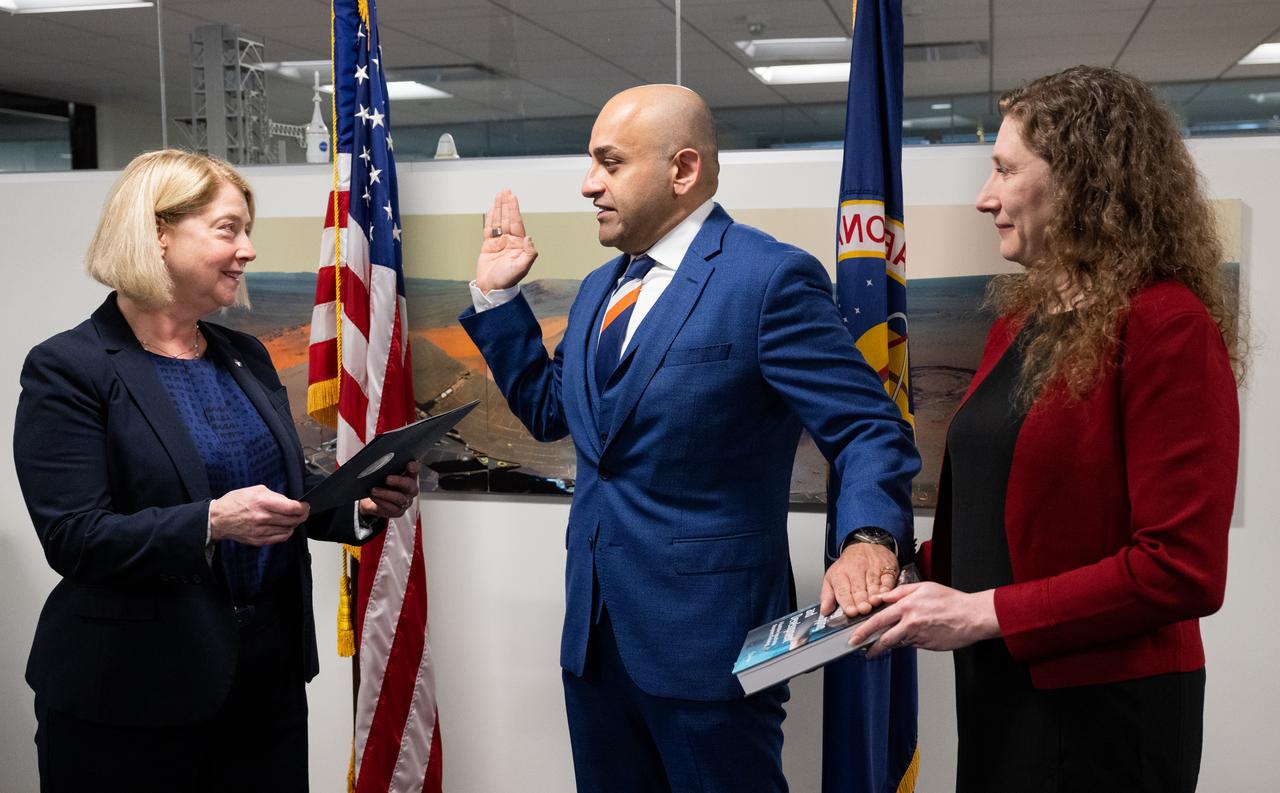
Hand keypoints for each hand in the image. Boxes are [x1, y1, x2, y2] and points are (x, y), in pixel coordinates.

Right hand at [209, 485, 308, 545]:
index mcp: (262, 502)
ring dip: (294, 524)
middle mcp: (262, 517)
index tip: (305, 505)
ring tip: (293, 518)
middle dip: (302, 515)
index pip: (292, 508)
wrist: (218, 519)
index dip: (303, 507)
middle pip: (293, 520)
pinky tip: (285, 527)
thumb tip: (289, 502)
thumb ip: (274, 496)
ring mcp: (260, 531)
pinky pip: (280, 538)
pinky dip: (286, 532)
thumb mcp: (256, 490)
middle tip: (303, 511)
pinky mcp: (258, 540)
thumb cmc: (235, 502)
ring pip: (288, 530)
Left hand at [359, 460, 420, 519]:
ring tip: (374, 490)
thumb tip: (376, 459)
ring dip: (385, 493)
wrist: (372, 501)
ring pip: (399, 498)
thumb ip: (385, 467)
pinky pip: (391, 507)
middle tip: (387, 479)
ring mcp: (405, 501)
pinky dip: (381, 502)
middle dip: (399, 481)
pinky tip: (374, 497)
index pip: (415, 470)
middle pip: (410, 485)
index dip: (414, 467)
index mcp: (408, 477)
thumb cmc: (380, 484)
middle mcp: (409, 489)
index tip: (409, 465)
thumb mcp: (382, 474)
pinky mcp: (398, 511)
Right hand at [476, 189, 537, 292]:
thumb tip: (529, 238)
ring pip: (499, 221)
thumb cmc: (508, 281)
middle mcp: (509, 241)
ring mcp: (499, 242)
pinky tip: (492, 209)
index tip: (512, 197)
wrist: (492, 289)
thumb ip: (529, 253)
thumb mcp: (522, 268)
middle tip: (505, 190)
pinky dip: (490, 218)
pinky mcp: (488, 246)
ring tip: (499, 195)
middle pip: (507, 218)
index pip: (516, 223)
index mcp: (518, 244)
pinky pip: (489, 228)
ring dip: (499, 208)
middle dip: (506, 204)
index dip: (514, 209)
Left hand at [821, 541, 898, 616]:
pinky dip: (887, 586)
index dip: (847, 601)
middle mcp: (855, 570)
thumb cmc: (848, 567)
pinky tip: (886, 593)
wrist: (864, 546)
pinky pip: (887, 577)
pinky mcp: (886, 567)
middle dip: (861, 599)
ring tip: (874, 602)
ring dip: (874, 594)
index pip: (842, 590)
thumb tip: (824, 611)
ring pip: (873, 582)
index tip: (850, 611)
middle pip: (858, 587)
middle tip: (863, 609)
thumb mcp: (832, 578)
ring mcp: (872, 568)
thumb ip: (828, 596)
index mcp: (840, 574)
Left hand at [849, 582, 1000, 658]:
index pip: (879, 620)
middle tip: (861, 649)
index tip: (855, 636)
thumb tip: (883, 597)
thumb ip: (900, 592)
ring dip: (889, 645)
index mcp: (907, 607)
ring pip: (898, 642)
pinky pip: (912, 645)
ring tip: (881, 646)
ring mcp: (919, 636)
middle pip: (884, 638)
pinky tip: (911, 637)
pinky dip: (907, 642)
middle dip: (870, 645)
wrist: (972, 616)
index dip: (864, 630)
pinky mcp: (927, 646)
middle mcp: (911, 623)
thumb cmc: (951, 601)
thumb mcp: (924, 587)